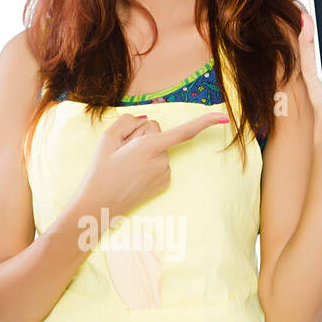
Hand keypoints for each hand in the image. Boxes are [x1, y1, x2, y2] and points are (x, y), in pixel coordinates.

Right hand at [75, 109, 228, 220]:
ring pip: (159, 148)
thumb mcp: (107, 138)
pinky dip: (147, 163)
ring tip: (125, 166)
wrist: (99, 205)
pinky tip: (133, 173)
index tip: (223, 117)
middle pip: (158, 132)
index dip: (205, 122)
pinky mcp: (164, 182)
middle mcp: (162, 160)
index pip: (184, 132)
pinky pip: (159, 161)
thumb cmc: (100, 171)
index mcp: (150, 147)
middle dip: (142, 135)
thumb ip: (128, 121)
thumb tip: (145, 121)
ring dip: (144, 150)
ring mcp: (165, 173)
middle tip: (121, 151)